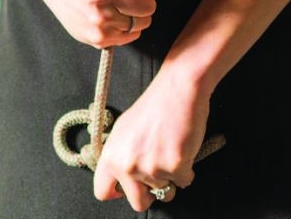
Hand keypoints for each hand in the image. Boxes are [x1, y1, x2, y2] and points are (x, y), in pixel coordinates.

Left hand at [92, 70, 208, 210]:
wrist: (179, 86)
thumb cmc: (155, 104)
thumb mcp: (125, 129)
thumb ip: (120, 155)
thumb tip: (119, 181)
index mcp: (111, 156)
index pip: (103, 192)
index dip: (118, 192)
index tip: (128, 186)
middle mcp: (127, 166)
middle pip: (138, 203)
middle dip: (150, 192)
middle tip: (157, 169)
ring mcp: (151, 168)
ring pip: (165, 193)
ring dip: (171, 177)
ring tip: (171, 149)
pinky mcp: (175, 166)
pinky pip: (185, 182)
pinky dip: (187, 169)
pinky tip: (183, 147)